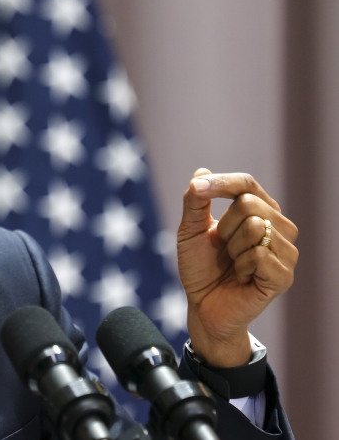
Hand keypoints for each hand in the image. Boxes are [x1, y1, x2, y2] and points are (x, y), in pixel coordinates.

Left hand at [177, 169, 298, 366]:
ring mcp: (286, 251)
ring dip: (232, 247)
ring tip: (234, 263)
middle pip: (249, 203)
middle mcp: (279, 227)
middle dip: (224, 227)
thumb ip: (195, 202)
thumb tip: (201, 172)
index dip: (221, 183)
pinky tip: (242, 277)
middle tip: (223, 249)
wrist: (203, 306)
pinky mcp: (284, 275)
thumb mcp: (190, 231)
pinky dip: (241, 265)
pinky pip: (259, 254)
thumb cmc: (200, 267)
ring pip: (255, 226)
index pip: (246, 183)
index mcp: (260, 211)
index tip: (197, 189)